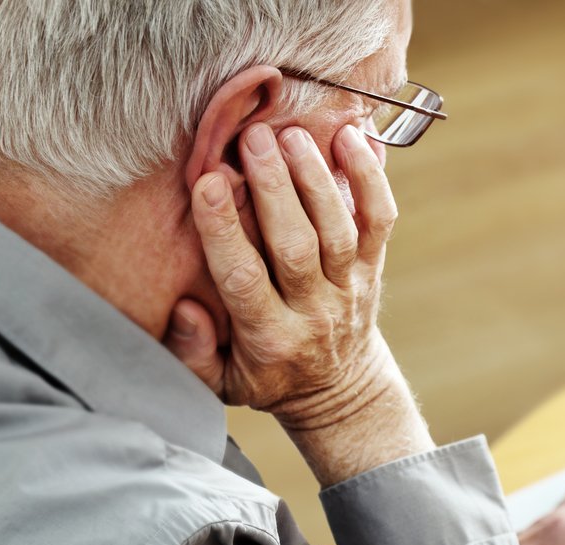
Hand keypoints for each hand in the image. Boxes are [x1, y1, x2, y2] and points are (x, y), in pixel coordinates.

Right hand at [166, 122, 433, 485]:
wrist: (338, 390)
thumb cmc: (265, 378)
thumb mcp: (220, 383)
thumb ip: (194, 353)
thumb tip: (186, 308)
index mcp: (269, 338)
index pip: (244, 278)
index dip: (225, 230)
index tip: (208, 182)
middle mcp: (314, 311)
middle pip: (296, 246)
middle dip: (275, 189)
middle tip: (253, 139)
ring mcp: (349, 287)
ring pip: (338, 229)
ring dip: (316, 177)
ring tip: (291, 133)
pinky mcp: (373, 267)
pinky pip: (379, 220)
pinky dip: (371, 178)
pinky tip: (352, 137)